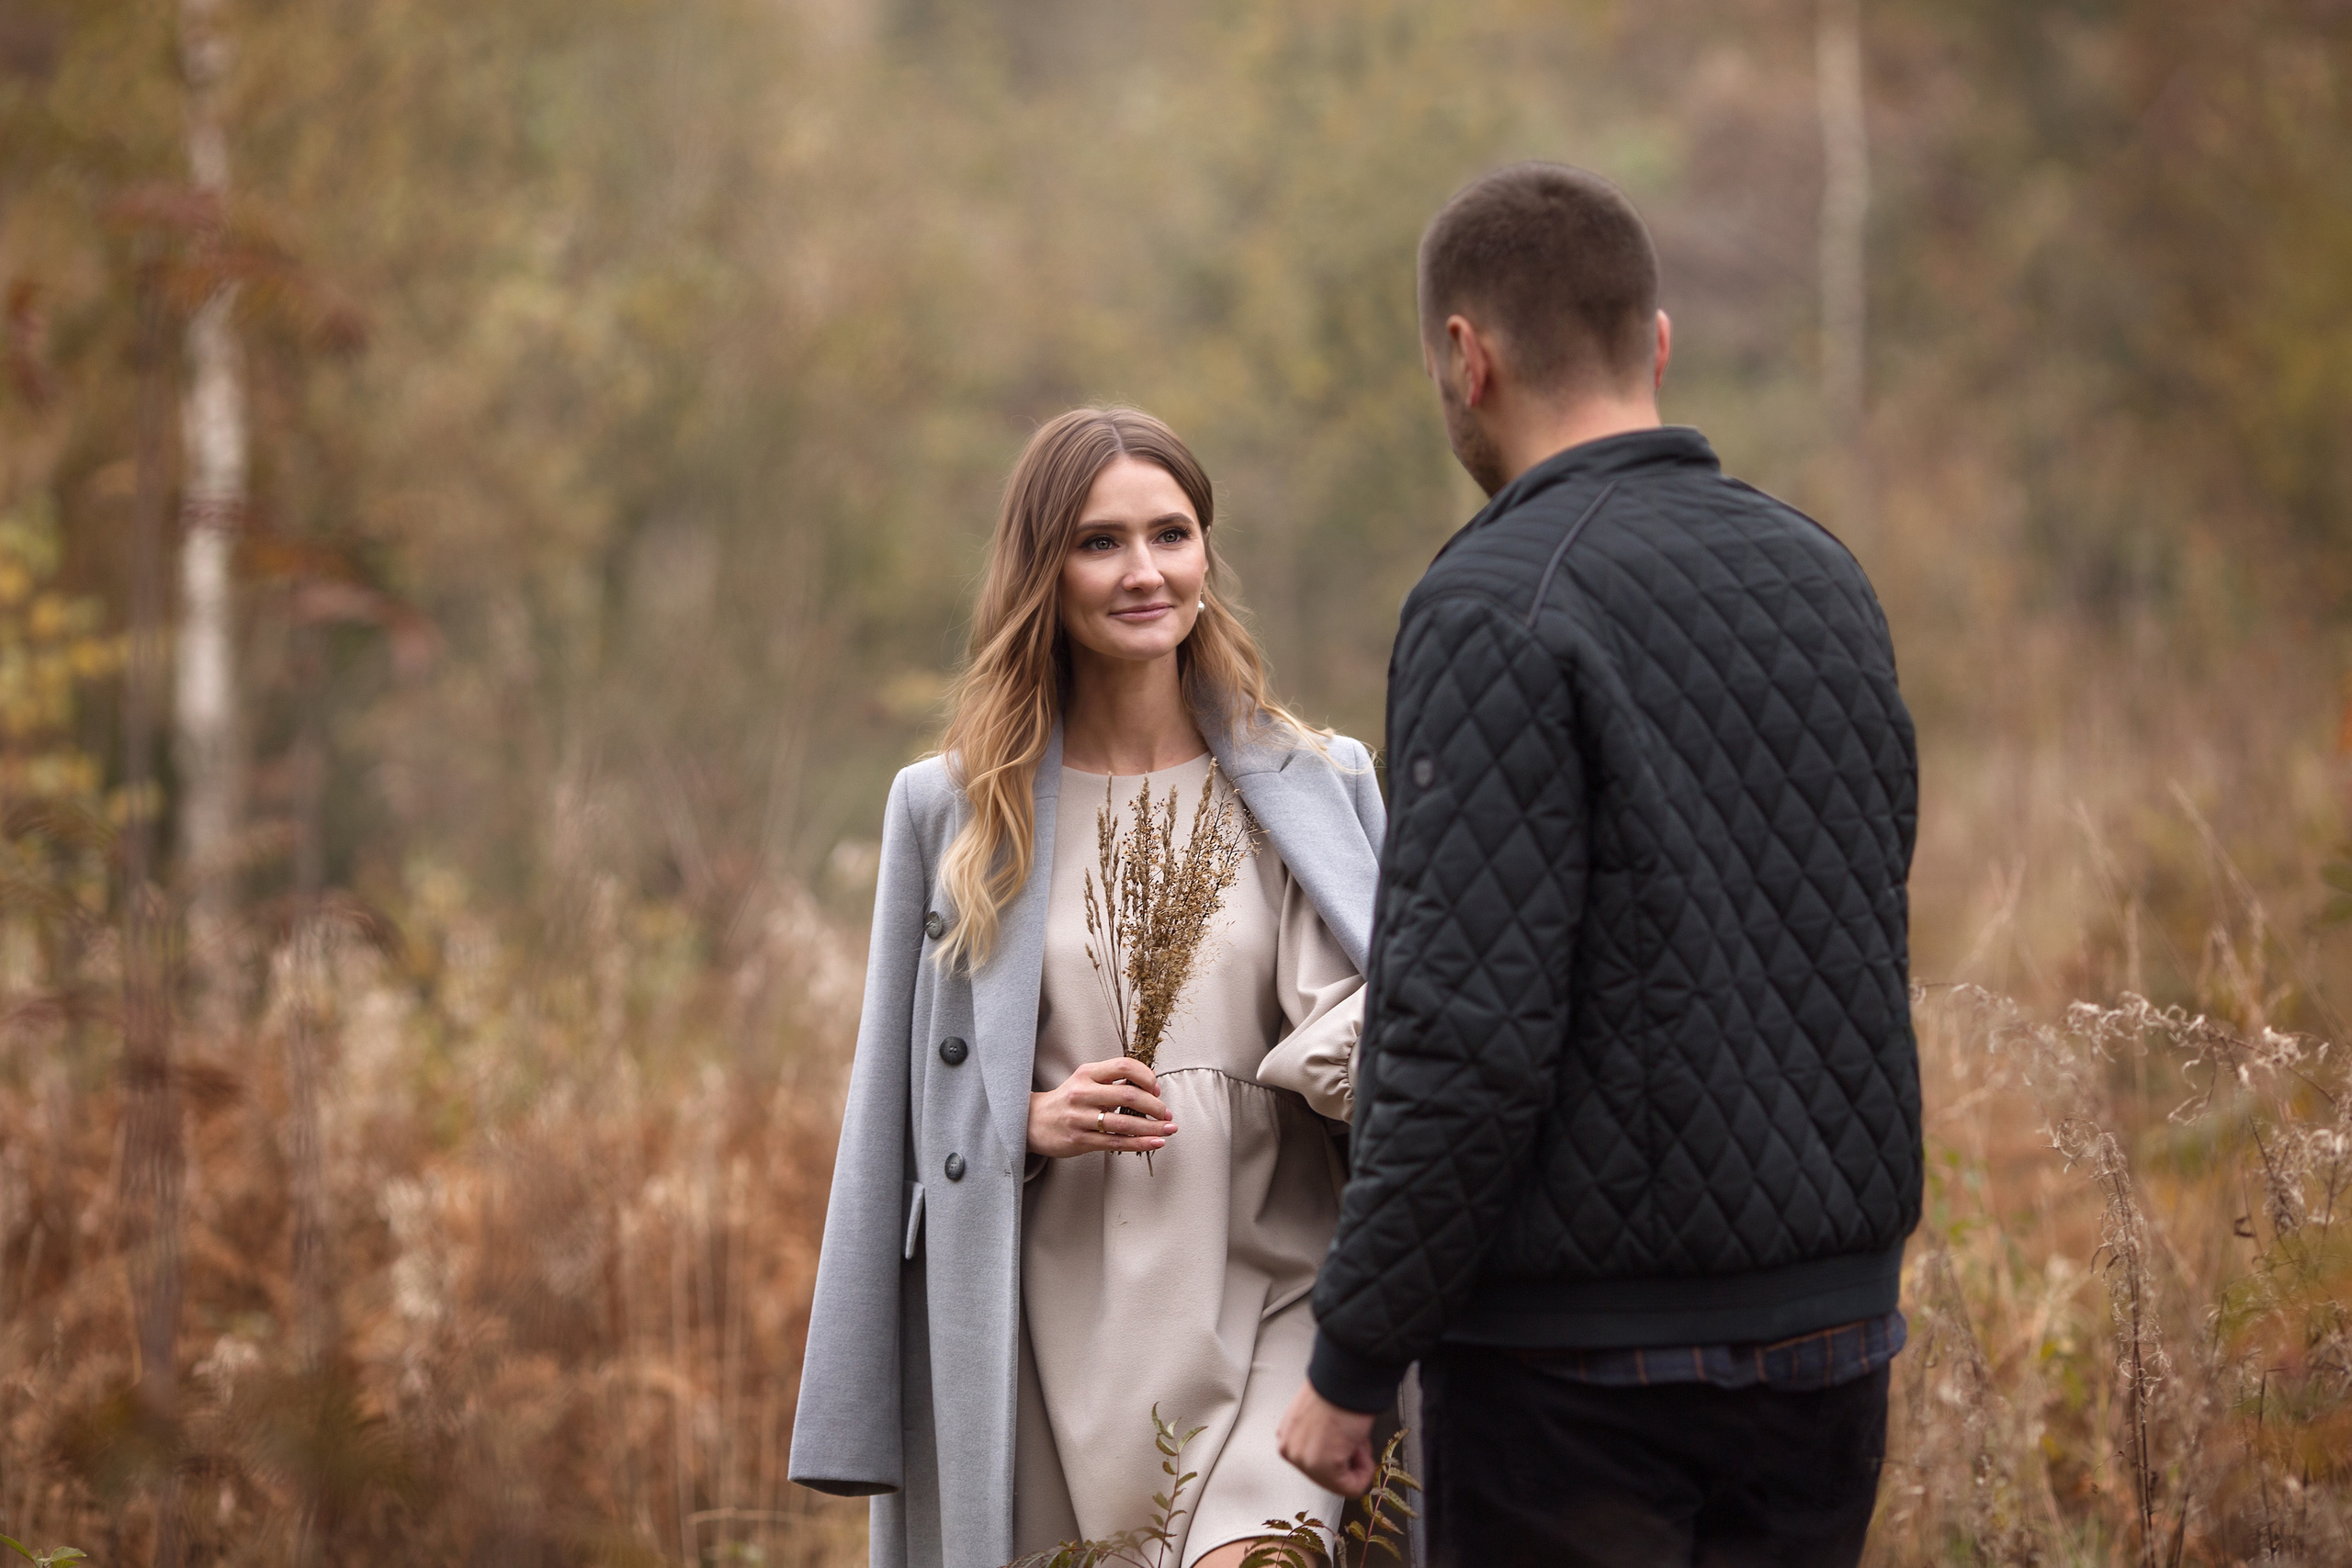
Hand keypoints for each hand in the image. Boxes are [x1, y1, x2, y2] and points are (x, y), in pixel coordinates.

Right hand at [1026, 1057, 1176, 1158]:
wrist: (1032, 1121)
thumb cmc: (1066, 1100)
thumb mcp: (1085, 1081)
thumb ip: (1112, 1081)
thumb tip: (1147, 1085)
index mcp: (1087, 1073)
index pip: (1123, 1066)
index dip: (1145, 1076)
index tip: (1155, 1087)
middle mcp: (1083, 1093)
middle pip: (1128, 1096)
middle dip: (1155, 1106)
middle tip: (1167, 1113)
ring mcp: (1080, 1118)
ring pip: (1124, 1124)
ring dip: (1152, 1127)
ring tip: (1169, 1129)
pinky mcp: (1080, 1140)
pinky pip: (1116, 1143)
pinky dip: (1140, 1143)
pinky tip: (1156, 1143)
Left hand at [1276, 1380, 1376, 1494]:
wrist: (1345, 1378)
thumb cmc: (1337, 1391)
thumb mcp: (1318, 1420)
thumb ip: (1320, 1441)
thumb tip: (1338, 1453)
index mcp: (1287, 1438)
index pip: (1317, 1464)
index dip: (1341, 1454)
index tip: (1348, 1440)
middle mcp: (1291, 1452)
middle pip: (1329, 1476)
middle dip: (1349, 1460)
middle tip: (1354, 1438)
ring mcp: (1305, 1461)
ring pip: (1341, 1483)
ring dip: (1356, 1463)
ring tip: (1354, 1437)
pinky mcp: (1323, 1467)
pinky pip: (1351, 1487)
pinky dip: (1364, 1471)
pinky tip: (1360, 1446)